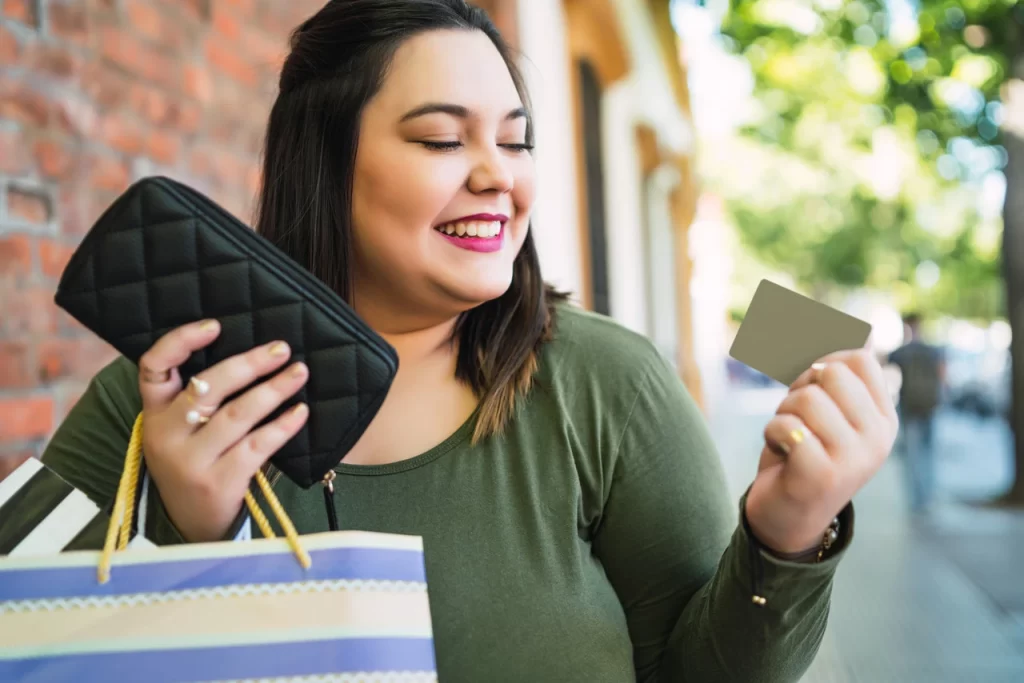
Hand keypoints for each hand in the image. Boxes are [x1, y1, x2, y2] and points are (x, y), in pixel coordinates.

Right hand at [137, 320, 309, 541]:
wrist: (191, 526)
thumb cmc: (196, 462)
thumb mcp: (181, 431)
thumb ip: (200, 398)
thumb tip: (254, 354)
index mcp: (154, 413)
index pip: (154, 367)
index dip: (180, 341)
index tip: (215, 324)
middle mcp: (167, 434)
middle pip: (208, 387)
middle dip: (248, 364)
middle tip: (281, 349)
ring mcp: (191, 460)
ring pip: (237, 414)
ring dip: (273, 390)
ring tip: (299, 372)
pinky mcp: (219, 482)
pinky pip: (256, 446)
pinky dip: (281, 426)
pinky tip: (301, 412)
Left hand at [745, 349, 898, 553]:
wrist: (788, 517)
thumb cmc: (802, 454)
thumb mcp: (825, 412)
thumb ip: (836, 375)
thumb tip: (861, 328)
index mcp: (883, 419)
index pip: (858, 359)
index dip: (822, 364)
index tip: (812, 391)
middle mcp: (877, 439)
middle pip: (830, 372)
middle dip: (799, 389)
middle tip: (797, 421)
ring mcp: (853, 459)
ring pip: (805, 398)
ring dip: (783, 414)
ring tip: (790, 441)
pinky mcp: (821, 475)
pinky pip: (785, 426)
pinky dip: (772, 435)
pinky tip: (781, 456)